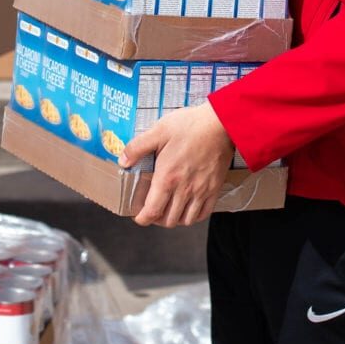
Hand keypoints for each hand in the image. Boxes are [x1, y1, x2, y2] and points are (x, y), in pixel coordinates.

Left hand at [122, 101, 235, 227]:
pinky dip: (193, 216)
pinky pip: (203, 214)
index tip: (138, 216)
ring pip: (185, 220)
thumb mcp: (158, 131)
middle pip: (168, 220)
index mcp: (167, 178)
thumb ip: (137, 147)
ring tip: (169, 210)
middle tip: (152, 210)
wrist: (221, 123)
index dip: (142, 219)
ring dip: (174, 219)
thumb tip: (123, 162)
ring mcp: (201, 191)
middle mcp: (184, 190)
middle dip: (156, 219)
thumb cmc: (191, 125)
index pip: (152, 211)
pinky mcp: (214, 189)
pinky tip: (188, 208)